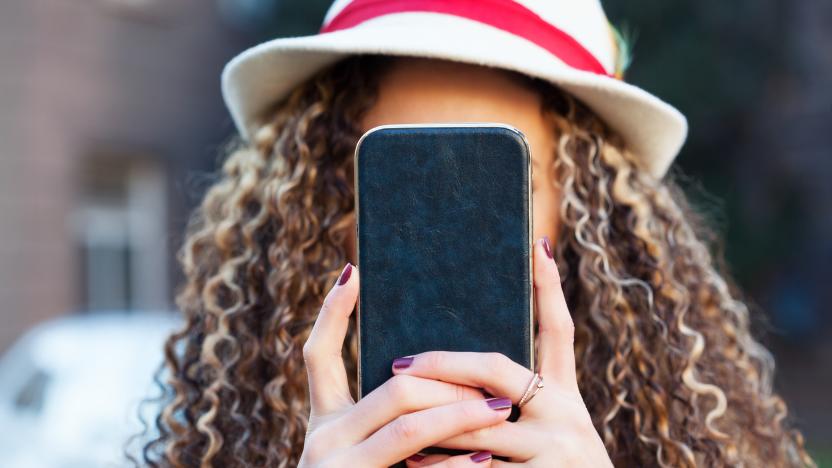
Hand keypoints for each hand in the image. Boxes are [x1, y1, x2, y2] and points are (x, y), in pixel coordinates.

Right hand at [298, 263, 511, 467]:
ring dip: (459, 412)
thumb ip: (391, 421)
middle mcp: (322, 439)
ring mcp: (335, 465)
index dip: (332, 313)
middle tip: (491, 381)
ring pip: (406, 423)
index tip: (353, 271)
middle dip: (445, 378)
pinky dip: (452, 461)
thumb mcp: (367, 456)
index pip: (317, 355)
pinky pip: (414, 466)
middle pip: (392, 388)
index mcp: (324, 422)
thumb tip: (444, 379)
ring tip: (500, 408)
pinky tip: (482, 457)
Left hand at [397, 237, 612, 466]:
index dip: (550, 287)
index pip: (559, 331)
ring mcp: (556, 450)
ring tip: (395, 407)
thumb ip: (520, 402)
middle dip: (445, 364)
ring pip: (477, 425)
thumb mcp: (554, 431)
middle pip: (497, 369)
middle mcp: (566, 414)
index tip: (536, 243)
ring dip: (433, 418)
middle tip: (402, 365)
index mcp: (566, 395)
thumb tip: (467, 377)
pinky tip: (414, 464)